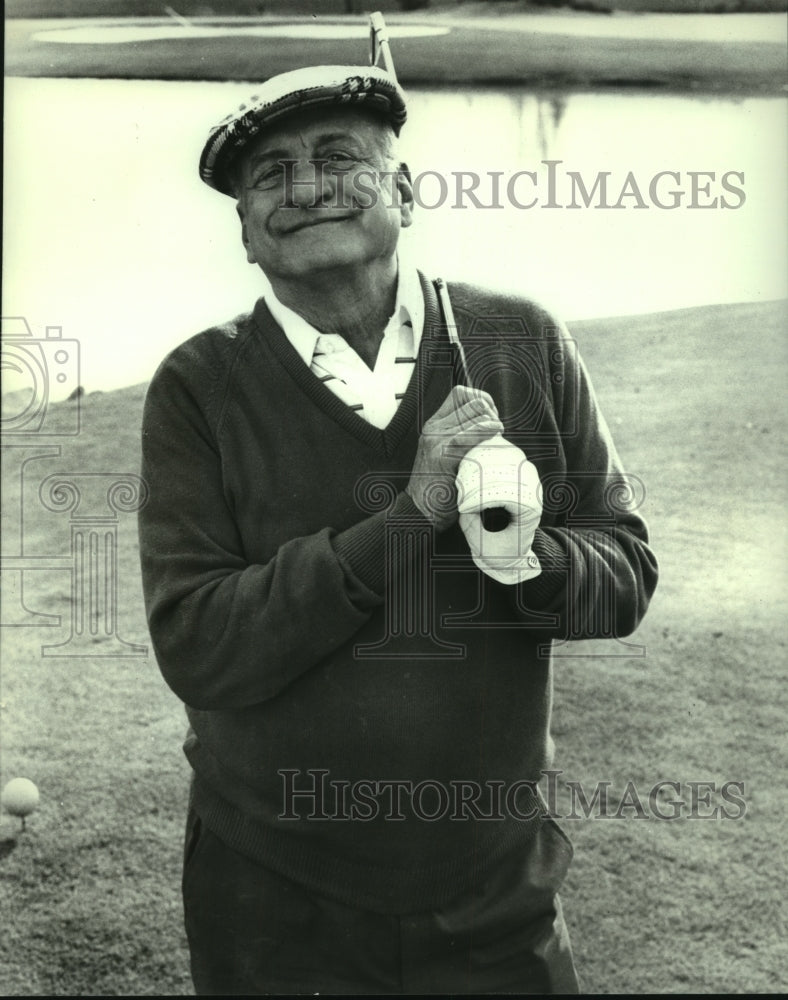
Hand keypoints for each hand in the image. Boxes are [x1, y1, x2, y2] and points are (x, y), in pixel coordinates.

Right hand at [406, 385, 503, 531]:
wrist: (420, 511)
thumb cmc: (440, 487)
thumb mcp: (448, 455)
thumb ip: (463, 438)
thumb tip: (492, 426)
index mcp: (434, 425)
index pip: (461, 394)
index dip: (482, 400)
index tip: (492, 418)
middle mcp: (433, 429)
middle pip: (470, 400)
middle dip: (491, 411)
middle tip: (498, 430)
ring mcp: (436, 440)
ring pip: (474, 414)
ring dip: (492, 422)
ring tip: (498, 436)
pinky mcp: (442, 456)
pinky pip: (469, 435)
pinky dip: (486, 431)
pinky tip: (496, 433)